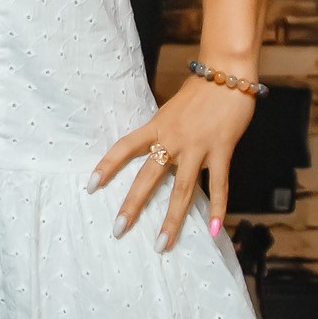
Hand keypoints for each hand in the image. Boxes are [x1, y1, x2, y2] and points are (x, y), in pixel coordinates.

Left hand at [87, 73, 253, 251]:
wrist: (227, 75)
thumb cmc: (200, 91)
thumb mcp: (172, 110)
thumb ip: (163, 131)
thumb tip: (154, 149)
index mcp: (157, 126)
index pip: (125, 147)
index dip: (106, 166)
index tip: (90, 186)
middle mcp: (173, 139)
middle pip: (147, 176)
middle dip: (132, 205)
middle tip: (118, 230)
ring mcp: (197, 147)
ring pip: (182, 189)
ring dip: (172, 219)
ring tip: (162, 244)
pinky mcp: (221, 150)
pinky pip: (219, 184)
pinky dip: (218, 209)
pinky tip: (216, 232)